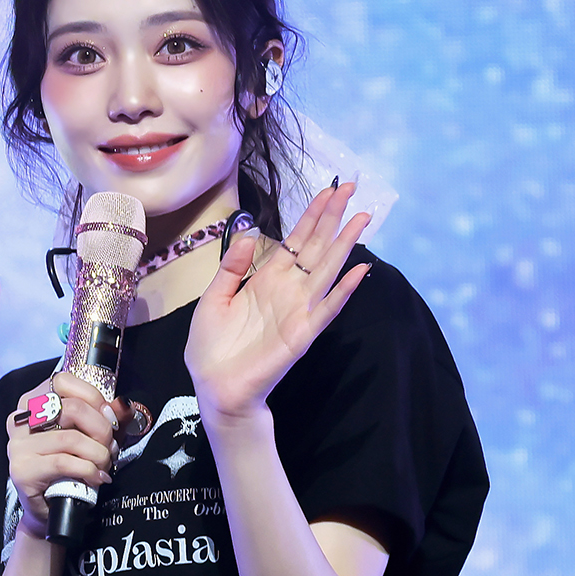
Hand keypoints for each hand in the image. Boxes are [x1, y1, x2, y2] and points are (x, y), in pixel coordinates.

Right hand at [6, 371, 122, 533]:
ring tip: (103, 465)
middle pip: (72, 408)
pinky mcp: (23, 470)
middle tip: (109, 448)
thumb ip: (104, 418)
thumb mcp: (88, 437)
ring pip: (71, 438)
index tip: (109, 417)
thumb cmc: (68, 469)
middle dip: (101, 429)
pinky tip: (96, 478)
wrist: (48, 509)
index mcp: (33, 403)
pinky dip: (88, 470)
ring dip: (98, 454)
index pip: (63, 381)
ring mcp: (18, 445)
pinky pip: (64, 463)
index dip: (93, 396)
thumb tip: (123, 405)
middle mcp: (21, 420)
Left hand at [185, 182, 371, 423]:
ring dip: (345, 244)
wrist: (214, 387)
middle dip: (333, 217)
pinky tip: (360, 270)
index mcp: (266, 279)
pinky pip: (328, 308)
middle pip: (316, 247)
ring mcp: (298, 310)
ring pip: (327, 270)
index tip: (329, 190)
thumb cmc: (211, 347)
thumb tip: (250, 234)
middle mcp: (287, 290)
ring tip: (363, 217)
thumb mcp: (213, 298)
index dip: (312, 215)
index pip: (296, 240)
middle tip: (352, 188)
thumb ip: (231, 267)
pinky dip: (345, 290)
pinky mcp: (302, 333)